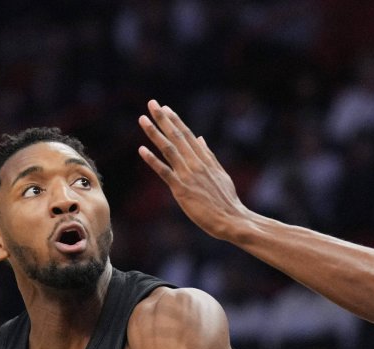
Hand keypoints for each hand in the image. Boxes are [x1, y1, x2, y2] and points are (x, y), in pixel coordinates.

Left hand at [137, 100, 251, 239]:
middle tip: (151, 103)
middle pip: (177, 136)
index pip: (188, 136)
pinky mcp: (182, 189)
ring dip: (154, 133)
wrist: (232, 220)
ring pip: (169, 149)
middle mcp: (196, 164)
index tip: (165, 108)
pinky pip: (164, 172)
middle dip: (163, 119)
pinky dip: (152, 160)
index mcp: (206, 160)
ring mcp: (189, 175)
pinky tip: (141, 149)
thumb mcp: (220, 174)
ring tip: (142, 119)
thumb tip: (201, 138)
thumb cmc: (227, 201)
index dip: (175, 121)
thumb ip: (209, 155)